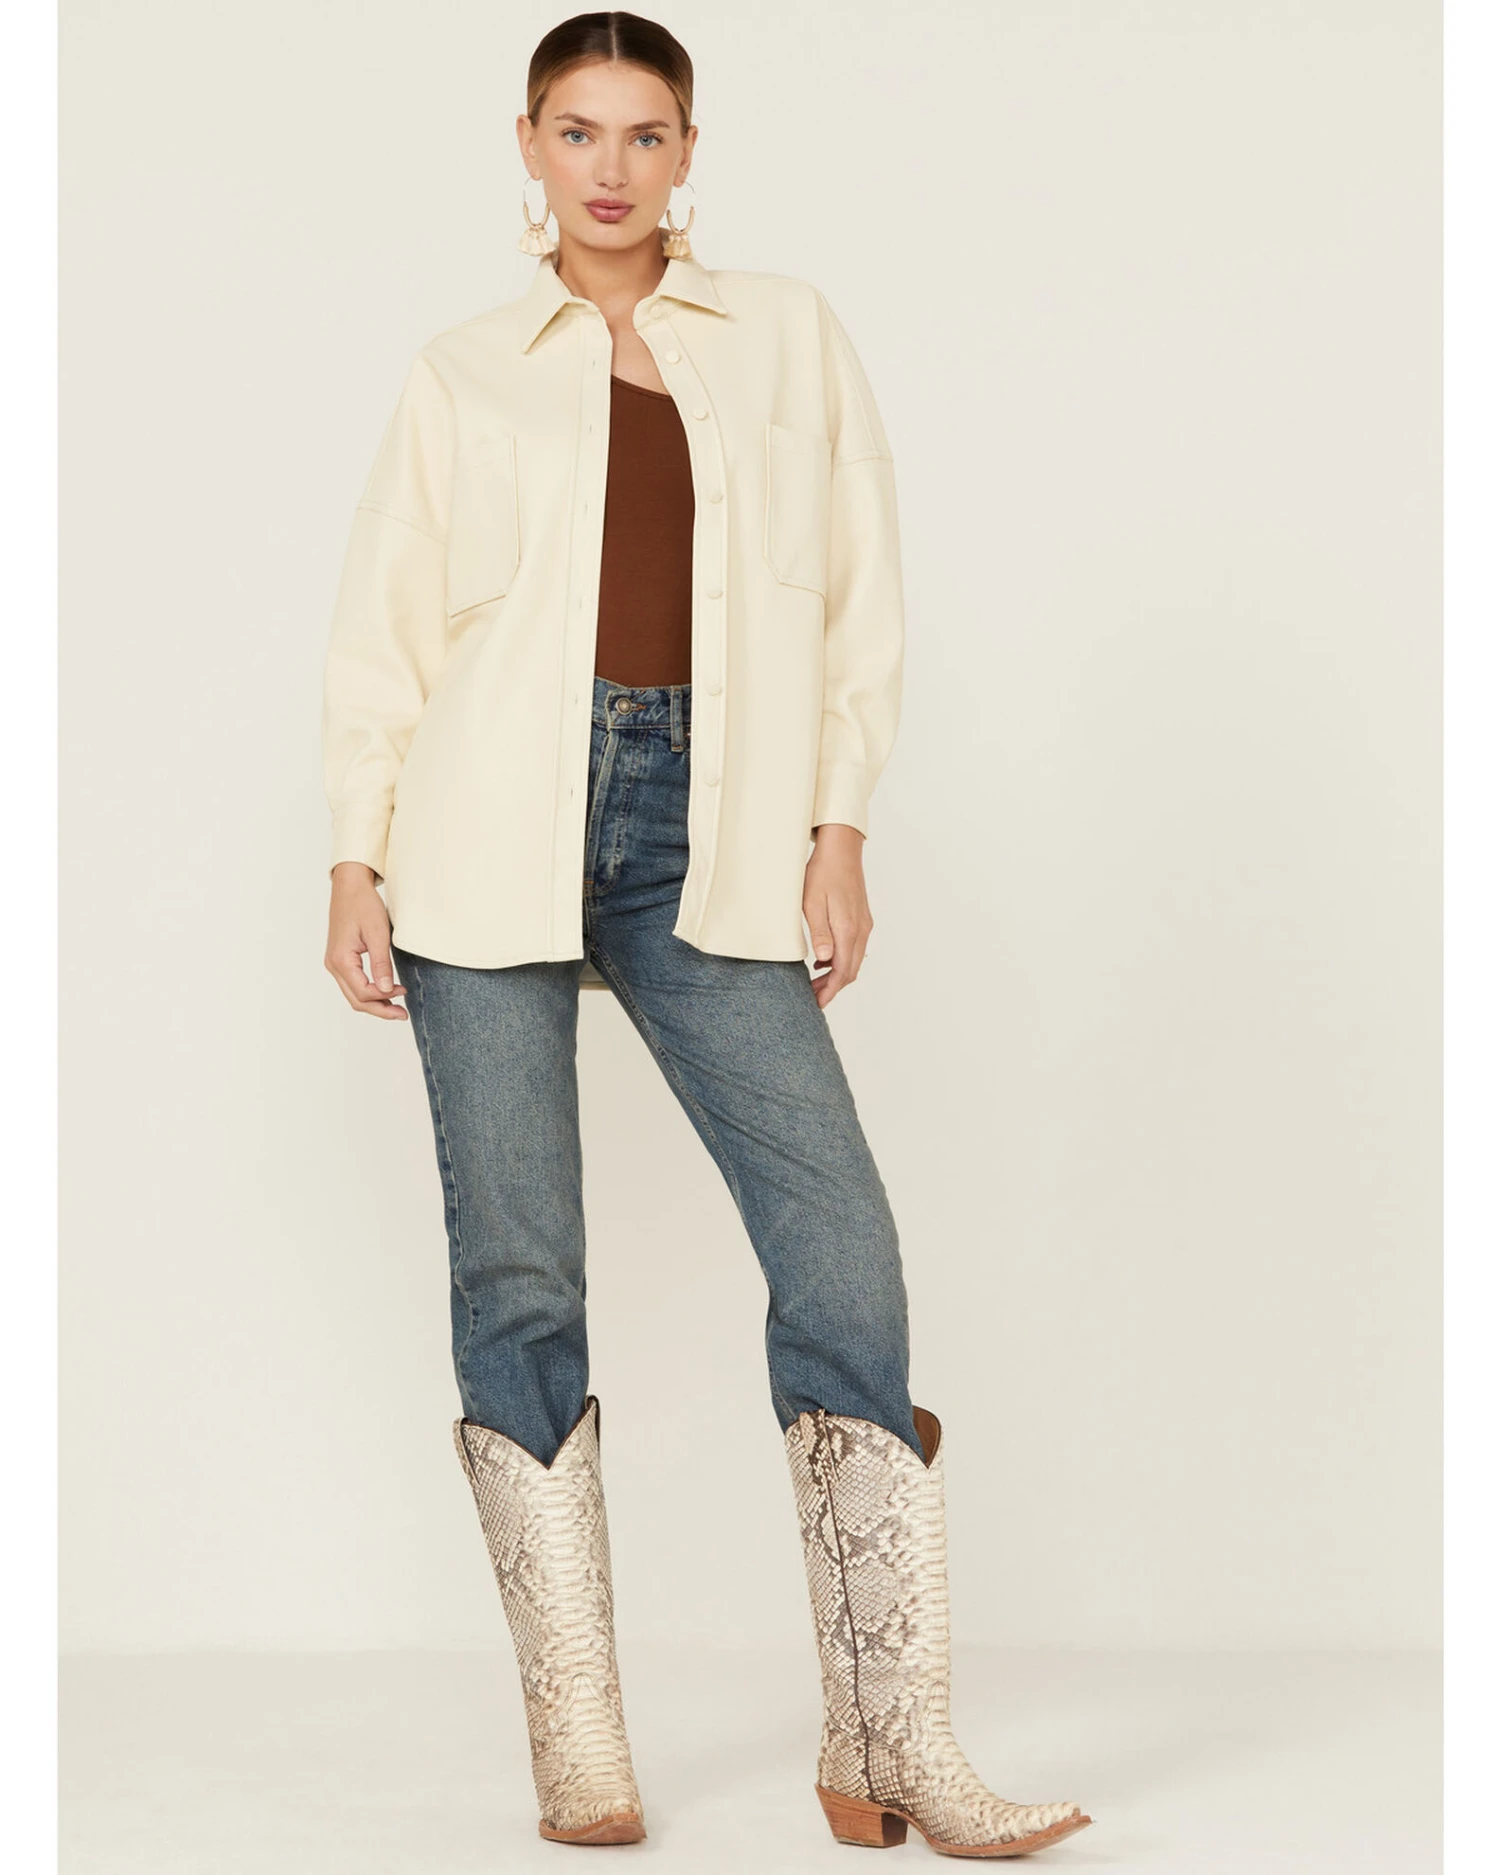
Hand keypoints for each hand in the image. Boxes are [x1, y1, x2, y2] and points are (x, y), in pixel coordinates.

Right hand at [325, 862, 408, 1019]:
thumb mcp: (378, 934)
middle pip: (356, 999)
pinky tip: (385, 991)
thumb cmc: (363, 905)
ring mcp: (334, 963)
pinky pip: (353, 983)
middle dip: (380, 1009)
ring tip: (397, 1007)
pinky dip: (368, 992)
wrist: (350, 887)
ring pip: (353, 994)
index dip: (385, 998)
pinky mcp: (340, 959)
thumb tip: (387, 990)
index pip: (363, 992)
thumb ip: (382, 964)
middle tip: (403, 1014)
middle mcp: (333, 965)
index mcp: (341, 960)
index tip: (404, 992)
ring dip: (375, 1002)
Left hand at [803, 824, 872, 1008]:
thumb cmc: (822, 873)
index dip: (830, 991)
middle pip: (851, 970)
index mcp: (848, 929)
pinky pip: (854, 947)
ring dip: (837, 974)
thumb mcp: (812, 903)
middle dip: (833, 987)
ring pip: (854, 960)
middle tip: (812, 996)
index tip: (817, 1003)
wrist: (841, 849)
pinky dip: (841, 960)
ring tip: (815, 981)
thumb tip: (824, 960)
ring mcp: (864, 924)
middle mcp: (860, 930)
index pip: (842, 972)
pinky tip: (823, 959)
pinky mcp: (861, 918)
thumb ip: (819, 933)